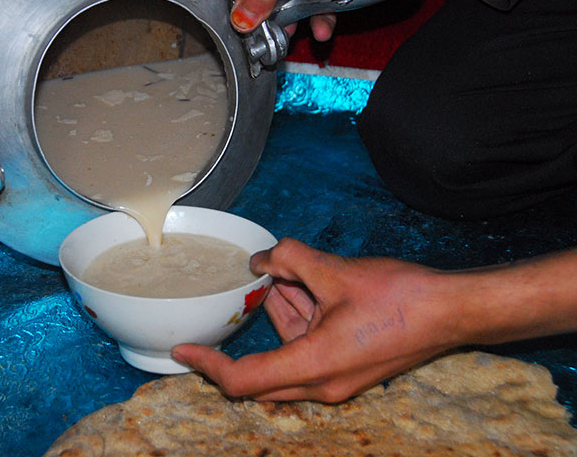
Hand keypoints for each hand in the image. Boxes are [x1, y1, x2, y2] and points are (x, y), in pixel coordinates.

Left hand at [172, 239, 576, 401]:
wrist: (454, 312)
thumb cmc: (401, 297)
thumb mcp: (335, 271)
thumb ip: (290, 259)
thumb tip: (261, 257)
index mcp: (313, 366)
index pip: (243, 380)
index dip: (208, 366)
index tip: (183, 352)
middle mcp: (322, 382)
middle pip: (263, 370)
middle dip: (246, 333)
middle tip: (234, 302)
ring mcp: (338, 378)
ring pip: (289, 351)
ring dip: (280, 316)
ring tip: (281, 276)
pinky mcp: (350, 366)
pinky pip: (310, 347)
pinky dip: (301, 319)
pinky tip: (302, 285)